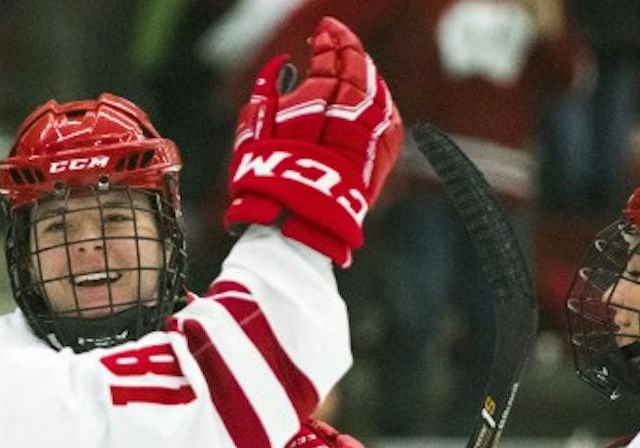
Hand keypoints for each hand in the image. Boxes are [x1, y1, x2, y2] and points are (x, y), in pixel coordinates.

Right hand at [226, 16, 401, 264]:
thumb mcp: (253, 129)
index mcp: (317, 99)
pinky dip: (378, 101)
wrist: (295, 224)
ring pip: (374, 90)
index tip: (322, 30)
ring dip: (364, 74)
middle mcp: (350, 111)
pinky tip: (368, 96)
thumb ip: (265, 90)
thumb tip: (281, 65)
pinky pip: (386, 116)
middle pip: (356, 69)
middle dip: (347, 52)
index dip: (328, 40)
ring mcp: (371, 133)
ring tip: (351, 66)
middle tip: (336, 42)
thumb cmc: (266, 178)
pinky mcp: (383, 155)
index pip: (330, 57)